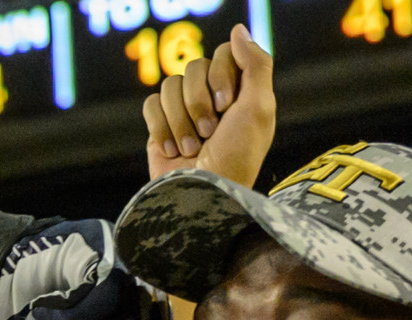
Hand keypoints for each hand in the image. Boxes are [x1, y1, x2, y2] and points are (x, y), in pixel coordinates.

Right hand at [143, 23, 275, 188]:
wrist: (201, 198)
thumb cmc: (236, 158)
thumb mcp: (259, 108)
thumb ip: (256, 63)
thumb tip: (237, 30)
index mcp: (241, 91)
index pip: (224, 53)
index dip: (221, 75)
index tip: (227, 106)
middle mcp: (212, 97)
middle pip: (194, 67)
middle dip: (199, 103)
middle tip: (210, 133)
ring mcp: (184, 112)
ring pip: (170, 85)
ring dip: (181, 121)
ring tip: (192, 149)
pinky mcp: (159, 127)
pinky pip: (151, 104)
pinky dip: (161, 128)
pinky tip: (171, 151)